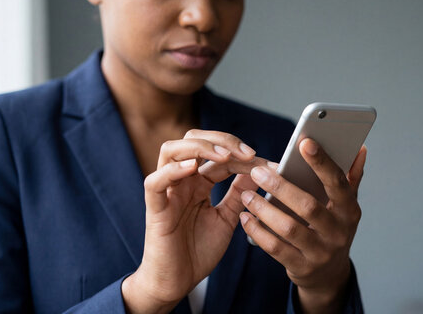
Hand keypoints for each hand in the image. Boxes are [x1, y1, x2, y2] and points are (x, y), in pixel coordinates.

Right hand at [122, 130, 267, 313]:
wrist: (177, 283)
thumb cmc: (198, 252)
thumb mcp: (227, 218)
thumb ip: (239, 194)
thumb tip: (261, 172)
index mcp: (198, 182)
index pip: (218, 153)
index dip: (241, 153)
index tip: (268, 163)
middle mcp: (181, 181)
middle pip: (193, 139)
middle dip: (222, 140)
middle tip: (248, 153)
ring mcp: (166, 192)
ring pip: (171, 151)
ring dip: (199, 147)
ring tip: (225, 156)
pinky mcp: (154, 208)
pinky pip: (154, 181)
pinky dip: (172, 171)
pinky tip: (194, 169)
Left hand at [239, 138, 365, 313]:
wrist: (329, 275)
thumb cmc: (332, 228)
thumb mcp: (345, 206)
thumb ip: (350, 176)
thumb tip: (360, 148)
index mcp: (349, 210)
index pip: (338, 183)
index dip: (322, 163)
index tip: (305, 143)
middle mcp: (338, 232)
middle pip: (308, 206)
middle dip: (280, 187)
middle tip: (257, 171)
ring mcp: (321, 252)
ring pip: (289, 228)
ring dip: (264, 209)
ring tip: (247, 194)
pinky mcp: (302, 267)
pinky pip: (275, 248)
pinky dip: (258, 232)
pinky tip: (246, 218)